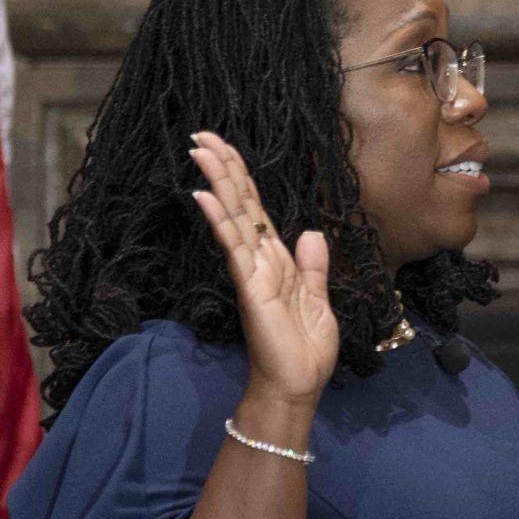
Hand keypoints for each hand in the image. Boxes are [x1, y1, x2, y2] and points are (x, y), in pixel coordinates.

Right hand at [188, 131, 335, 407]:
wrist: (298, 384)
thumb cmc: (305, 348)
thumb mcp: (318, 300)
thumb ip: (313, 266)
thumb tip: (312, 233)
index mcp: (278, 260)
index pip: (257, 210)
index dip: (243, 179)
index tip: (225, 148)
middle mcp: (260, 259)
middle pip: (240, 204)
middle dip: (223, 168)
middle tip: (200, 134)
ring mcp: (252, 271)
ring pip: (233, 217)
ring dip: (218, 182)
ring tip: (199, 150)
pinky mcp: (251, 287)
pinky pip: (234, 247)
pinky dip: (220, 220)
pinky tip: (205, 196)